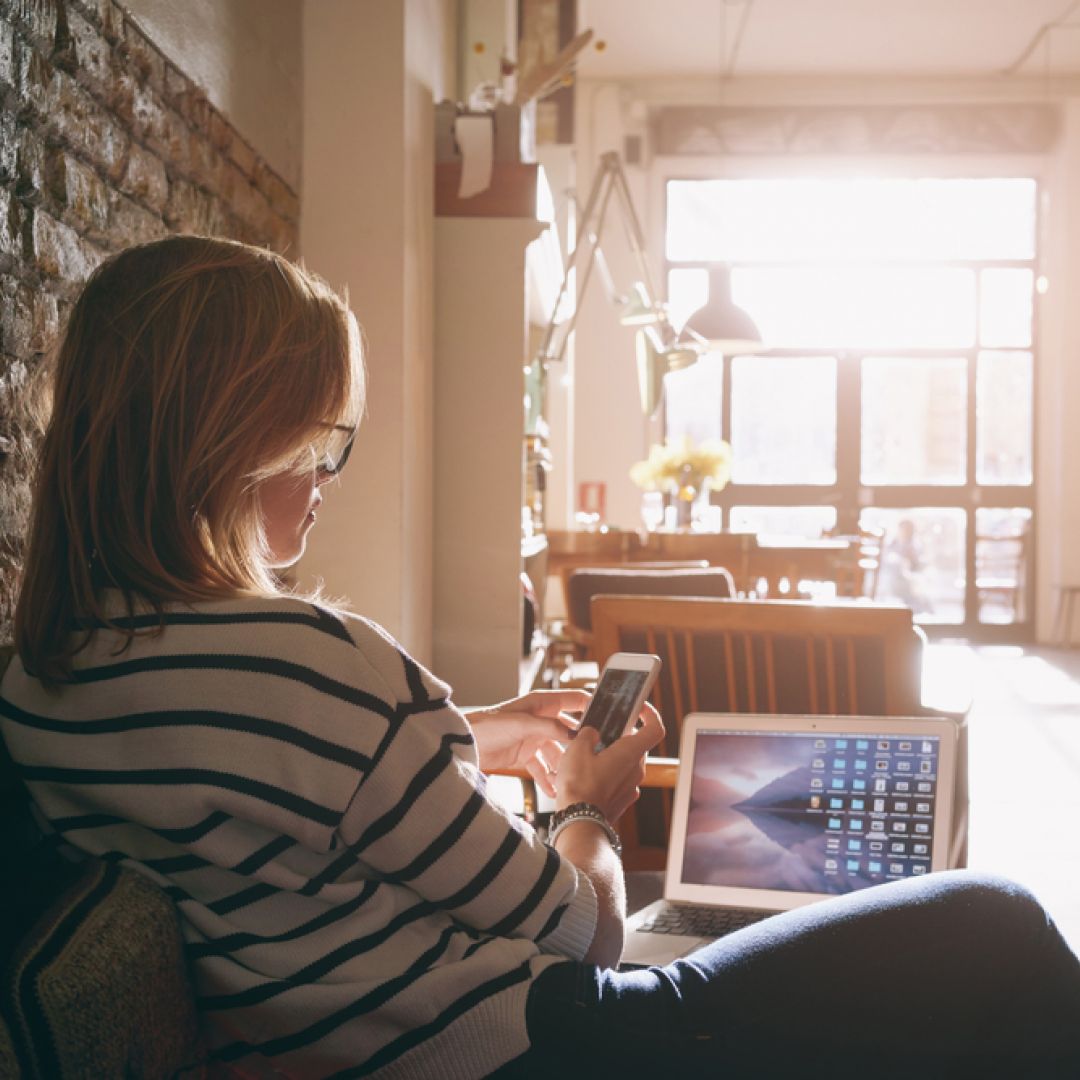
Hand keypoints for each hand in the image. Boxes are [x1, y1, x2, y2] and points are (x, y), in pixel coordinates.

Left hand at [467, 689, 589, 797]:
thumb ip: (550, 727)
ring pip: (557, 753)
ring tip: (572, 781)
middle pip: (569, 732)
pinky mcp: (525, 755)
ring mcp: (534, 738)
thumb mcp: (522, 723)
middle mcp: (541, 719)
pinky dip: (548, 779)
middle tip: (595, 759)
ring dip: (563, 767)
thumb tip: (575, 734)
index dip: (592, 707)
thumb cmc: (488, 725)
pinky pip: (542, 768)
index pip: (574, 700)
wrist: (464, 744)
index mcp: (542, 703)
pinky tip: (555, 791)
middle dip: (580, 746)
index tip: (610, 719)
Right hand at [555, 703, 664, 823]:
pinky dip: (610, 773)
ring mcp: (632, 786)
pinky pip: (621, 779)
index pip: (655, 728)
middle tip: (601, 732)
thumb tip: (592, 733)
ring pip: (628, 763)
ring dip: (613, 755)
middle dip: (621, 736)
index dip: (650, 714)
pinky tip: (589, 775)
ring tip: (589, 755)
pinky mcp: (624, 799)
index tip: (639, 708)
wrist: (578, 822)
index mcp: (631, 753)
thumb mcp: (577, 748)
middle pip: (638, 744)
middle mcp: (637, 769)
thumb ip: (588, 734)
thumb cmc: (579, 786)